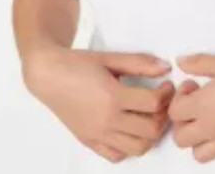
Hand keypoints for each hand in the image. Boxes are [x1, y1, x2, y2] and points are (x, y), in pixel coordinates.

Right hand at [23, 47, 175, 162]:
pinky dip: (128, 147)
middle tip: (161, 101)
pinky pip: (117, 156)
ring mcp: (98, 135)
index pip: (153, 104)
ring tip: (147, 116)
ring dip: (149, 134)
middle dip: (162, 115)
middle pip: (150, 130)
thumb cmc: (77, 63)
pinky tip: (128, 128)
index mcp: (113, 96)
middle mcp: (107, 120)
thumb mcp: (110, 57)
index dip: (166, 94)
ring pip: (138, 148)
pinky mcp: (90, 142)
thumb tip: (165, 67)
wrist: (48, 74)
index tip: (165, 85)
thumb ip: (139, 63)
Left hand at [168, 53, 214, 167]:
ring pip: (201, 156)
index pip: (174, 112)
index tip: (194, 86)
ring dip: (201, 141)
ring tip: (213, 121)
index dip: (180, 97)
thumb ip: (198, 63)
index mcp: (203, 106)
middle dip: (183, 123)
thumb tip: (180, 62)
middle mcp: (212, 129)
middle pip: (180, 139)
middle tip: (197, 106)